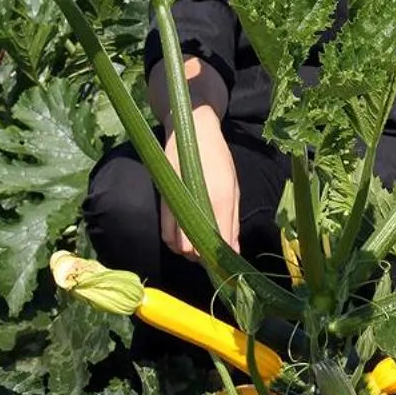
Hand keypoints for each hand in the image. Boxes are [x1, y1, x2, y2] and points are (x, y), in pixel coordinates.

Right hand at [160, 111, 240, 255]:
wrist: (191, 129)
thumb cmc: (217, 158)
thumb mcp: (232, 187)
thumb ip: (232, 220)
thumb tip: (232, 251)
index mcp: (220, 196)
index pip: (218, 241)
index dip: (220, 258)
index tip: (224, 265)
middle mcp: (196, 201)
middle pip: (193, 250)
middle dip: (203, 257)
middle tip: (212, 254)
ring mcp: (176, 201)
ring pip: (177, 246)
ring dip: (188, 251)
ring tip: (199, 245)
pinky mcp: (163, 201)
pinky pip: (166, 234)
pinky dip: (175, 242)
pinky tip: (185, 236)